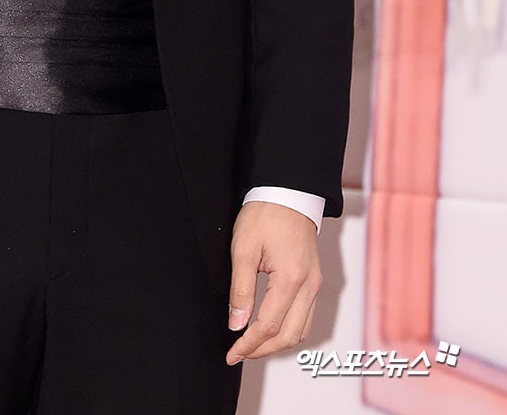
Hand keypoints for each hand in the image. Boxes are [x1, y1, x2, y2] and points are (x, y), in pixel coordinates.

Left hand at [224, 201, 321, 364]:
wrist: (288, 193)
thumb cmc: (264, 215)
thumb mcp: (243, 249)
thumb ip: (241, 290)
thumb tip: (236, 324)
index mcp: (290, 279)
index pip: (268, 326)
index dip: (248, 344)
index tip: (231, 353)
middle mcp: (309, 286)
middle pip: (289, 336)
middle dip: (262, 350)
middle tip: (239, 353)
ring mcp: (315, 285)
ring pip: (301, 331)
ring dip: (277, 344)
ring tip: (252, 345)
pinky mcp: (315, 281)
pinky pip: (306, 318)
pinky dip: (289, 331)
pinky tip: (271, 330)